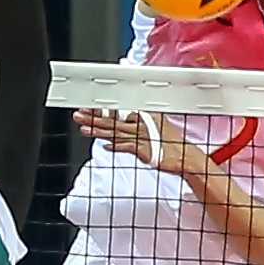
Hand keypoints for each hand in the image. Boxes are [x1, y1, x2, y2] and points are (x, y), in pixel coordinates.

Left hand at [74, 108, 212, 180]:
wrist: (184, 157)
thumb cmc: (169, 142)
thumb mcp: (155, 125)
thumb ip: (138, 119)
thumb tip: (125, 118)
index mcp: (143, 115)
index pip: (117, 111)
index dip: (100, 110)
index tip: (86, 107)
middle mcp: (142, 123)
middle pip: (113, 119)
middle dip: (94, 117)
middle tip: (78, 115)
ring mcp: (144, 136)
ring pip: (117, 132)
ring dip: (99, 131)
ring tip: (84, 129)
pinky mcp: (145, 149)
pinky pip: (128, 147)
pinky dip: (116, 147)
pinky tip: (105, 146)